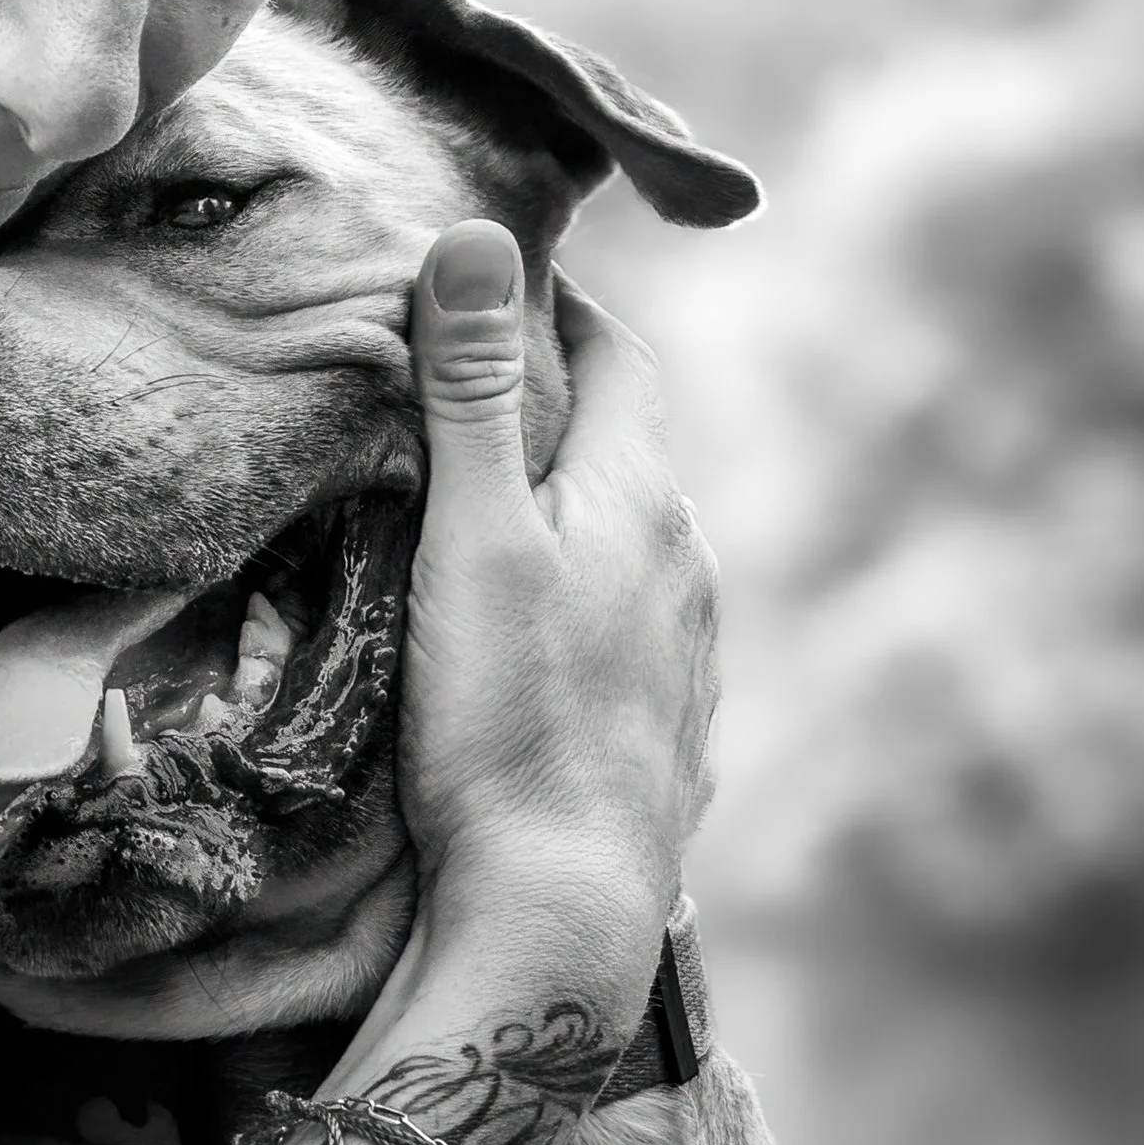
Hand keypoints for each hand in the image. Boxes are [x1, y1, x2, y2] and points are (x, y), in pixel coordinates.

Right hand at [394, 223, 717, 977]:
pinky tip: (525, 632)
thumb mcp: (469, 537)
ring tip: (477, 511)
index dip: (553, 303)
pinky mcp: (669, 727)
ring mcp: (689, 651)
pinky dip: (580, 599)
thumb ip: (469, 391)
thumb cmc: (505, 717)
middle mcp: (688, 562)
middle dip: (548, 407)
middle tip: (453, 387)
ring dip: (567, 511)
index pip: (616, 352)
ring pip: (629, 542)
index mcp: (641, 496)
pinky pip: (629, 628)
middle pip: (623, 446)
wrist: (562, 908)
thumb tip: (480, 236)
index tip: (485, 280)